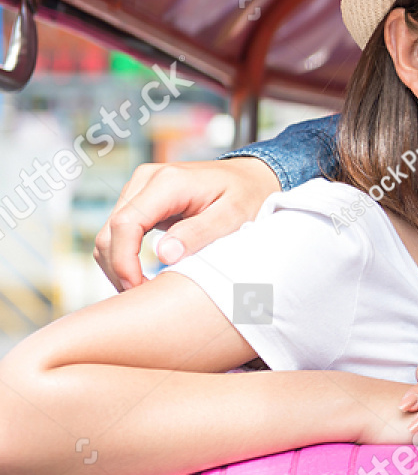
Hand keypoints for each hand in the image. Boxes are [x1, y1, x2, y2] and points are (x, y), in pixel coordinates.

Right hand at [94, 158, 281, 290]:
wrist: (251, 177)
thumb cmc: (248, 195)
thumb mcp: (234, 216)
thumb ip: (200, 233)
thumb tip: (164, 254)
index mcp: (168, 181)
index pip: (126, 224)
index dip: (124, 260)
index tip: (136, 288)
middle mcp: (146, 179)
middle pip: (111, 230)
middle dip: (118, 268)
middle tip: (139, 297)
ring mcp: (140, 187)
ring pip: (110, 232)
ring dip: (118, 264)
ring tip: (141, 289)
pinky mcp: (140, 199)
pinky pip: (119, 231)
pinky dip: (124, 255)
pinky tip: (141, 275)